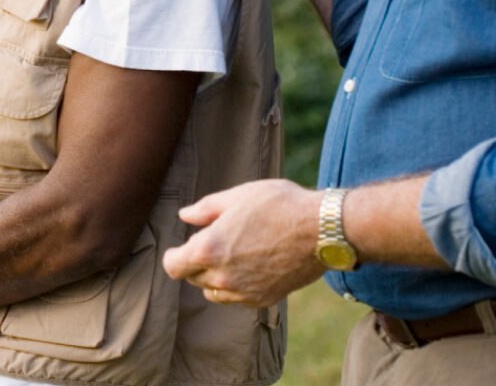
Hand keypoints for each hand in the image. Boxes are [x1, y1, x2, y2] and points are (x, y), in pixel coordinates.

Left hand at [161, 178, 326, 307]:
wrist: (322, 230)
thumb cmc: (279, 206)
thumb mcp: (237, 196)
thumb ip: (205, 209)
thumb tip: (184, 216)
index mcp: (208, 250)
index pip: (173, 266)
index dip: (175, 255)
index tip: (182, 247)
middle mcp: (222, 277)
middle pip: (192, 278)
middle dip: (196, 262)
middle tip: (217, 242)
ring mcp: (244, 292)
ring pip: (213, 291)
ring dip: (215, 277)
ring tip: (234, 254)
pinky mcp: (264, 299)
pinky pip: (237, 299)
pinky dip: (236, 287)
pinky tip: (251, 266)